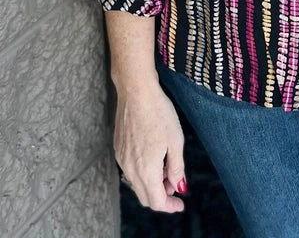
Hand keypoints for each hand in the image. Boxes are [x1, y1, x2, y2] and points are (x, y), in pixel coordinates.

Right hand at [114, 83, 186, 212]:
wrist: (136, 92)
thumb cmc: (159, 113)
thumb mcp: (176, 141)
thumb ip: (177, 168)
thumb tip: (178, 186)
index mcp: (146, 170)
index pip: (156, 202)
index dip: (170, 206)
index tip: (180, 204)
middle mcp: (130, 169)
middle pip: (145, 196)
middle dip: (162, 195)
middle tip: (175, 183)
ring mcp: (121, 159)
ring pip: (136, 184)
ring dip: (152, 183)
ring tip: (166, 164)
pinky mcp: (118, 149)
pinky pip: (130, 170)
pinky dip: (142, 172)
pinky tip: (153, 155)